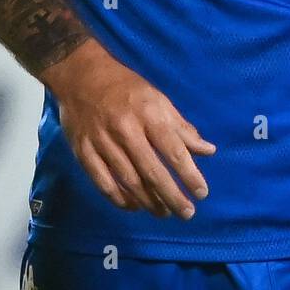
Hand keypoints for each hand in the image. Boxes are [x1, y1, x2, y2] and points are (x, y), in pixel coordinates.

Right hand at [43, 41, 215, 219]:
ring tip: (165, 213)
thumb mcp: (158, 99)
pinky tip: (134, 206)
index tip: (202, 193)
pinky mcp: (83, 152)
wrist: (80, 76)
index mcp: (148, 114)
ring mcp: (102, 143)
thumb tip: (208, 150)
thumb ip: (181, 127)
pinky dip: (119, 199)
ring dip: (149, 202)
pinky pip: (103, 183)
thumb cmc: (126, 88)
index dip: (189, 174)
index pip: (173, 150)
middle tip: (187, 213)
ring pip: (128, 181)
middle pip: (152, 171)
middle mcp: (125, 130)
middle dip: (172, 196)